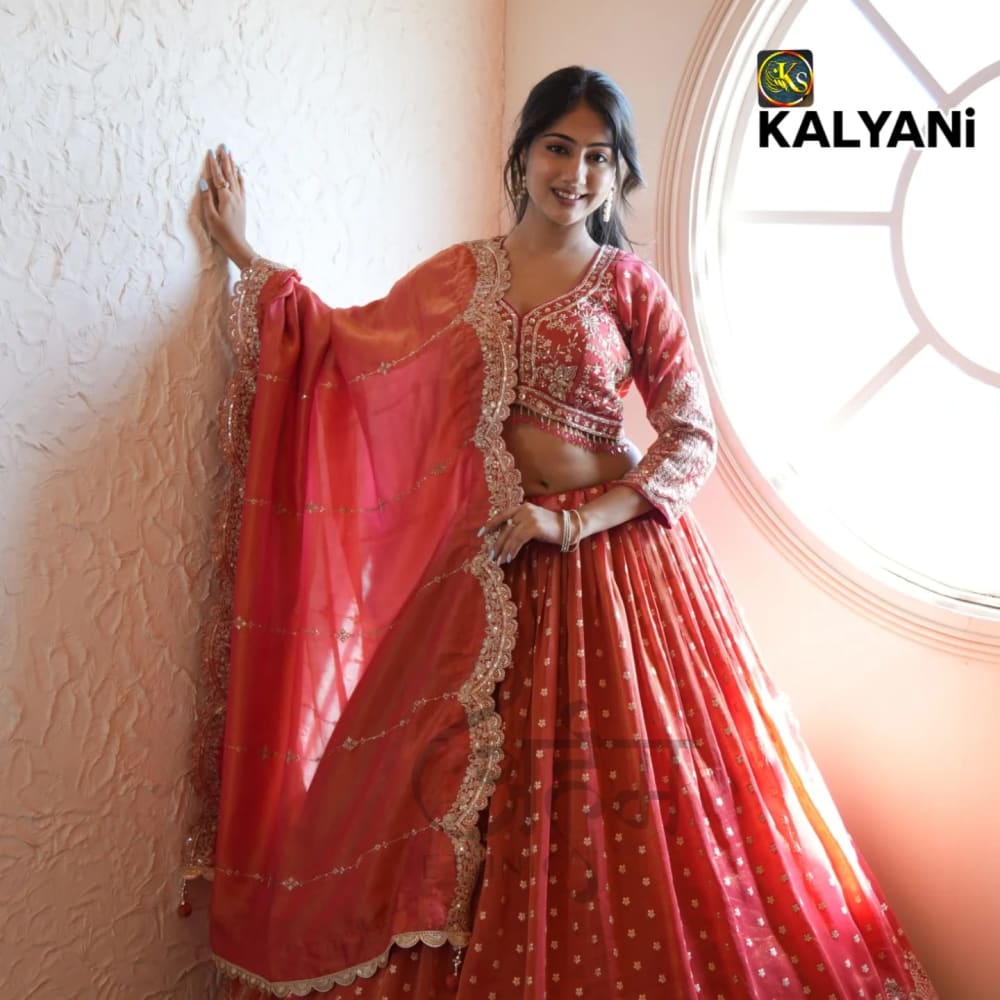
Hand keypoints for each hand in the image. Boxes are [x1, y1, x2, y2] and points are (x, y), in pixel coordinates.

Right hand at [198, 143, 254, 267]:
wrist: (237, 244)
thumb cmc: (221, 232)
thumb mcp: (210, 216)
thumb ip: (207, 198)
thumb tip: (203, 181)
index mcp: (225, 198)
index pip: (218, 176)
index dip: (214, 164)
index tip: (211, 151)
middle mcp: (235, 196)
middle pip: (229, 173)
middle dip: (225, 159)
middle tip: (223, 146)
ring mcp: (240, 199)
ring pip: (236, 178)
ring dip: (232, 164)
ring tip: (230, 153)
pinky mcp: (242, 204)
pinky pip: (241, 186)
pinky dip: (239, 176)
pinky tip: (239, 171)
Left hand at [479, 503, 563, 564]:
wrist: (569, 526)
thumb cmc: (551, 527)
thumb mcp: (533, 522)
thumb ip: (520, 525)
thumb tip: (505, 538)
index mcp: (521, 507)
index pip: (501, 515)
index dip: (489, 525)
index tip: (480, 534)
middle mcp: (523, 510)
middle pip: (505, 529)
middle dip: (497, 544)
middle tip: (491, 557)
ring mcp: (529, 517)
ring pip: (510, 536)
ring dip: (503, 550)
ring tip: (500, 561)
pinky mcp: (534, 527)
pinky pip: (518, 540)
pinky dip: (513, 550)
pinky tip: (510, 558)